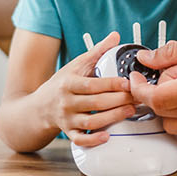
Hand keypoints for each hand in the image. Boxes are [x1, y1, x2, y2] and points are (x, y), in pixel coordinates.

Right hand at [37, 31, 134, 146]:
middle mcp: (66, 102)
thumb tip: (115, 36)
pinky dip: (93, 140)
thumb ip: (97, 52)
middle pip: (95, 103)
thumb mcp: (77, 65)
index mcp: (69, 83)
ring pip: (91, 122)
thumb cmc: (62, 84)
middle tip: (136, 98)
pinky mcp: (68, 132)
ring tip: (129, 111)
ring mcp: (67, 119)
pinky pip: (80, 139)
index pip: (93, 84)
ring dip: (112, 118)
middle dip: (118, 101)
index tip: (128, 82)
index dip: (112, 84)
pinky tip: (107, 136)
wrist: (40, 106)